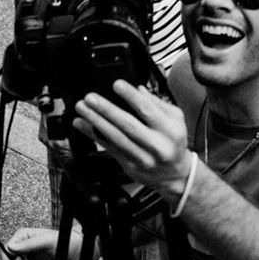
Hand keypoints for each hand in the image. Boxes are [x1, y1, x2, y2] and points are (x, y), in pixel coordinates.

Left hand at [72, 80, 192, 194]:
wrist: (174, 174)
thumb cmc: (173, 143)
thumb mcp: (176, 119)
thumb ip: (158, 103)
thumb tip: (138, 89)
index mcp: (170, 130)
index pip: (148, 110)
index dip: (131, 97)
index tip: (117, 85)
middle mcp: (156, 145)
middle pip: (128, 125)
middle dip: (107, 110)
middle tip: (91, 98)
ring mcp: (142, 157)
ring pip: (115, 138)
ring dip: (96, 122)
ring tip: (83, 109)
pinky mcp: (129, 165)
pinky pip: (109, 148)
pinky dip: (94, 135)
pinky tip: (82, 125)